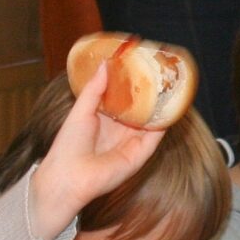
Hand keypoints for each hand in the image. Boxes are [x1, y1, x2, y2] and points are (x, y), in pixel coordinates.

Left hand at [27, 66, 166, 239]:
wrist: (69, 176)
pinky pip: (155, 137)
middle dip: (150, 95)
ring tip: (170, 86)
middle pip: (140, 110)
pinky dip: (163, 123)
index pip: (124, 100)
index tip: (140, 66)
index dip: (132, 85)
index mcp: (105, 120)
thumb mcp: (81, 109)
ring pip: (151, 122)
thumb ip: (95, 88)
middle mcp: (120, 131)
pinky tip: (170, 107)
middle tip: (160, 74)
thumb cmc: (69, 145)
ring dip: (160, 107)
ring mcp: (131, 143)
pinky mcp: (139, 155)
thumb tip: (106, 63)